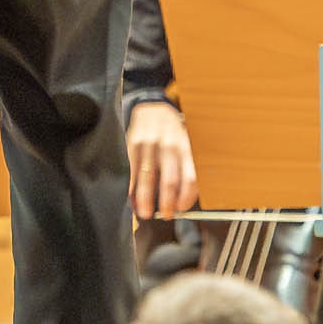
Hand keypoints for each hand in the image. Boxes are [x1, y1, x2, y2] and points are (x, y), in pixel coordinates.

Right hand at [126, 101, 199, 221]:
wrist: (152, 108)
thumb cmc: (171, 132)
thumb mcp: (185, 144)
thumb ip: (186, 167)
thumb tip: (182, 199)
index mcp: (186, 148)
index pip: (190, 178)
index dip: (187, 197)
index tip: (182, 208)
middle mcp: (169, 146)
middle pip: (170, 181)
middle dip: (167, 203)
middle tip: (165, 215)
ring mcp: (150, 145)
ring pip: (148, 179)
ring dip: (146, 200)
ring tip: (145, 213)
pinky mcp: (133, 144)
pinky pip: (132, 171)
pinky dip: (132, 188)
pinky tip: (132, 198)